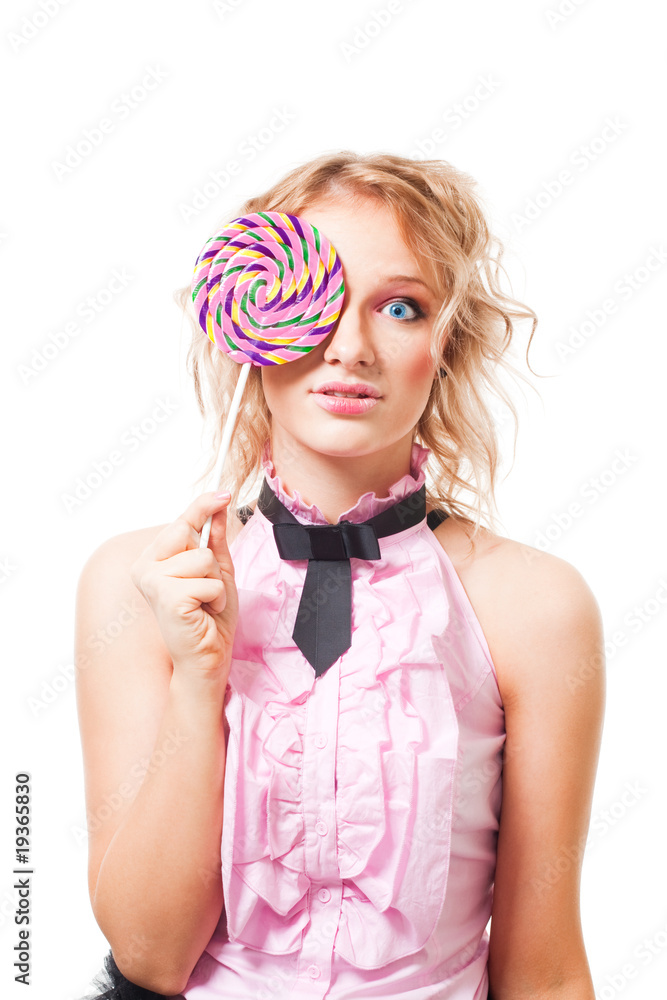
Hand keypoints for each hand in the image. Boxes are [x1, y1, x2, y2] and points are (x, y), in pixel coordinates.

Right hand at [130, 492, 238, 681]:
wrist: (207, 657)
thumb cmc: (209, 618)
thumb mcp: (218, 571)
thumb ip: (215, 539)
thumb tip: (218, 506)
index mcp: (154, 559)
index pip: (180, 522)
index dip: (202, 504)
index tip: (224, 492)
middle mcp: (145, 567)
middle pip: (190, 534)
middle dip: (210, 560)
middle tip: (206, 587)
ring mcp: (153, 581)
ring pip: (203, 558)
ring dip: (215, 582)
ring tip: (205, 603)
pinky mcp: (168, 596)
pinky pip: (208, 580)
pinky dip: (216, 596)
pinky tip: (204, 612)